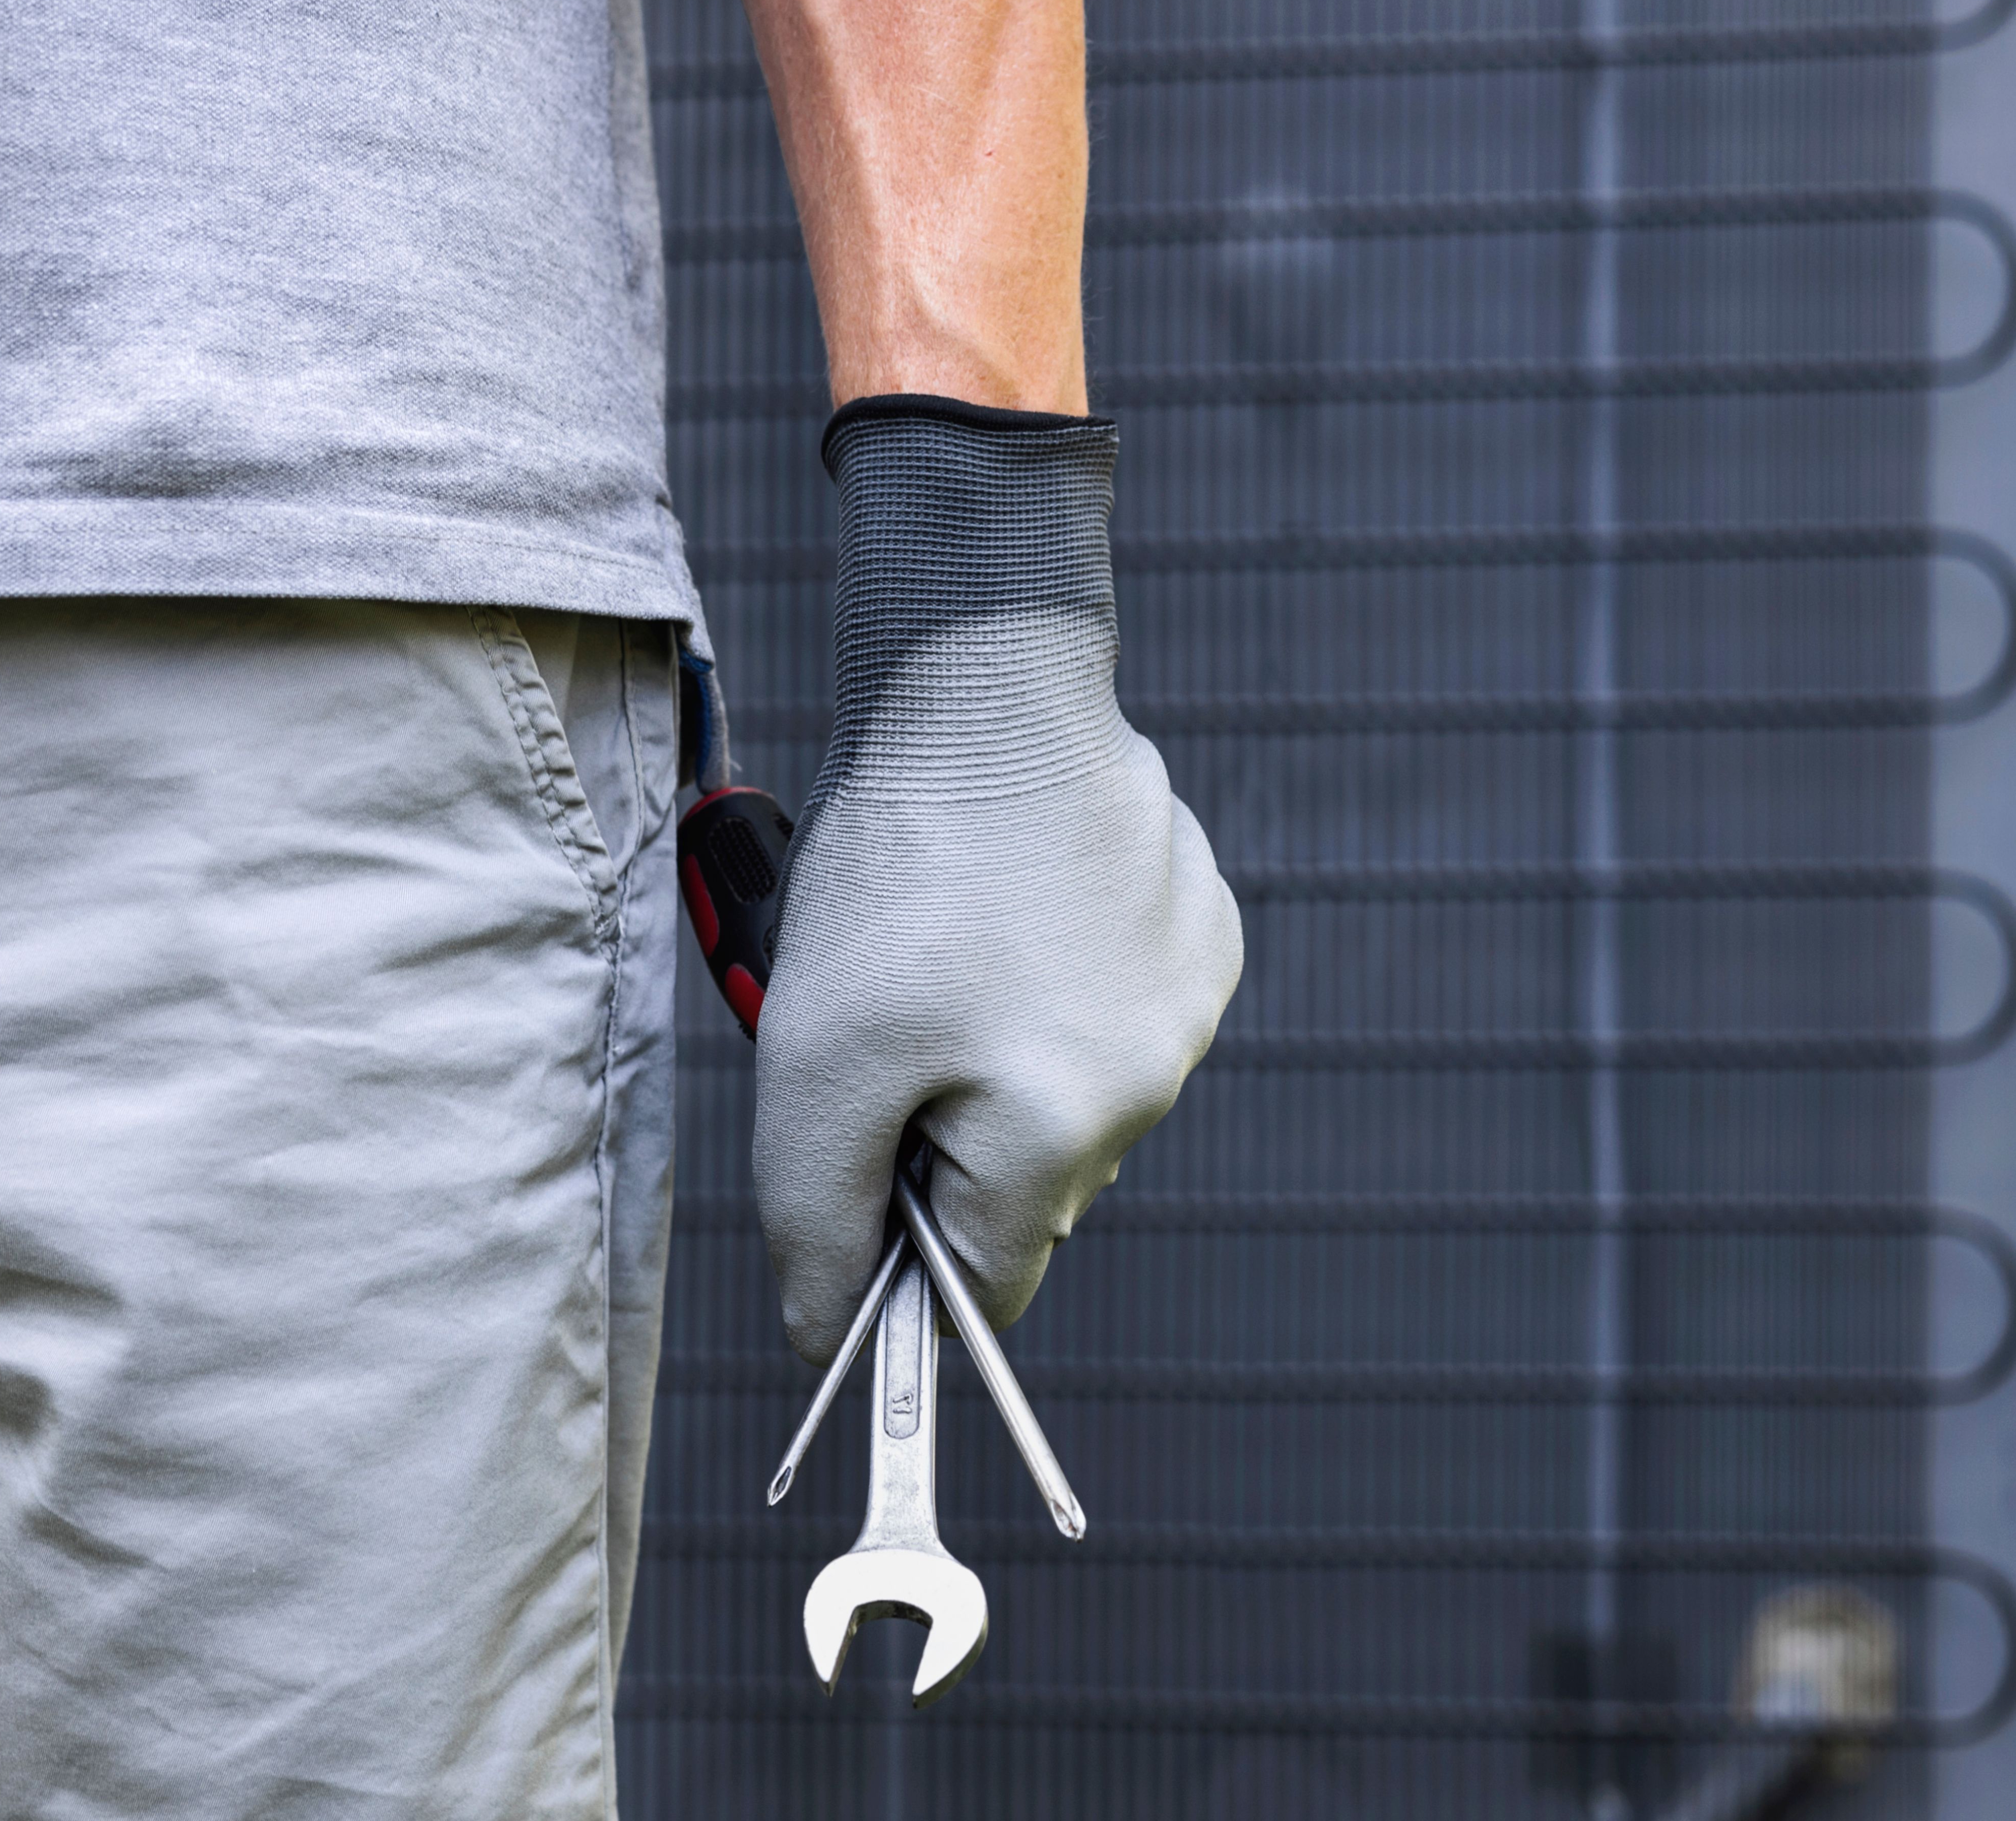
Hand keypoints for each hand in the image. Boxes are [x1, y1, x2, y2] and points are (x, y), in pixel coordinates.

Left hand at [752, 402, 1240, 1363]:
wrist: (987, 678)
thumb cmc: (896, 869)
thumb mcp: (813, 1065)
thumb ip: (816, 1220)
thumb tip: (824, 1337)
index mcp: (1067, 1134)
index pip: (986, 1286)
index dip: (906, 1260)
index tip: (858, 1181)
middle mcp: (1157, 1084)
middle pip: (1027, 1190)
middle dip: (946, 1141)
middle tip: (887, 1030)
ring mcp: (1192, 1005)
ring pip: (1072, 1098)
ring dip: (1002, 1060)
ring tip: (949, 952)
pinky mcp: (1202, 932)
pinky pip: (1118, 1010)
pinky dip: (1057, 986)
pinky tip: (1015, 908)